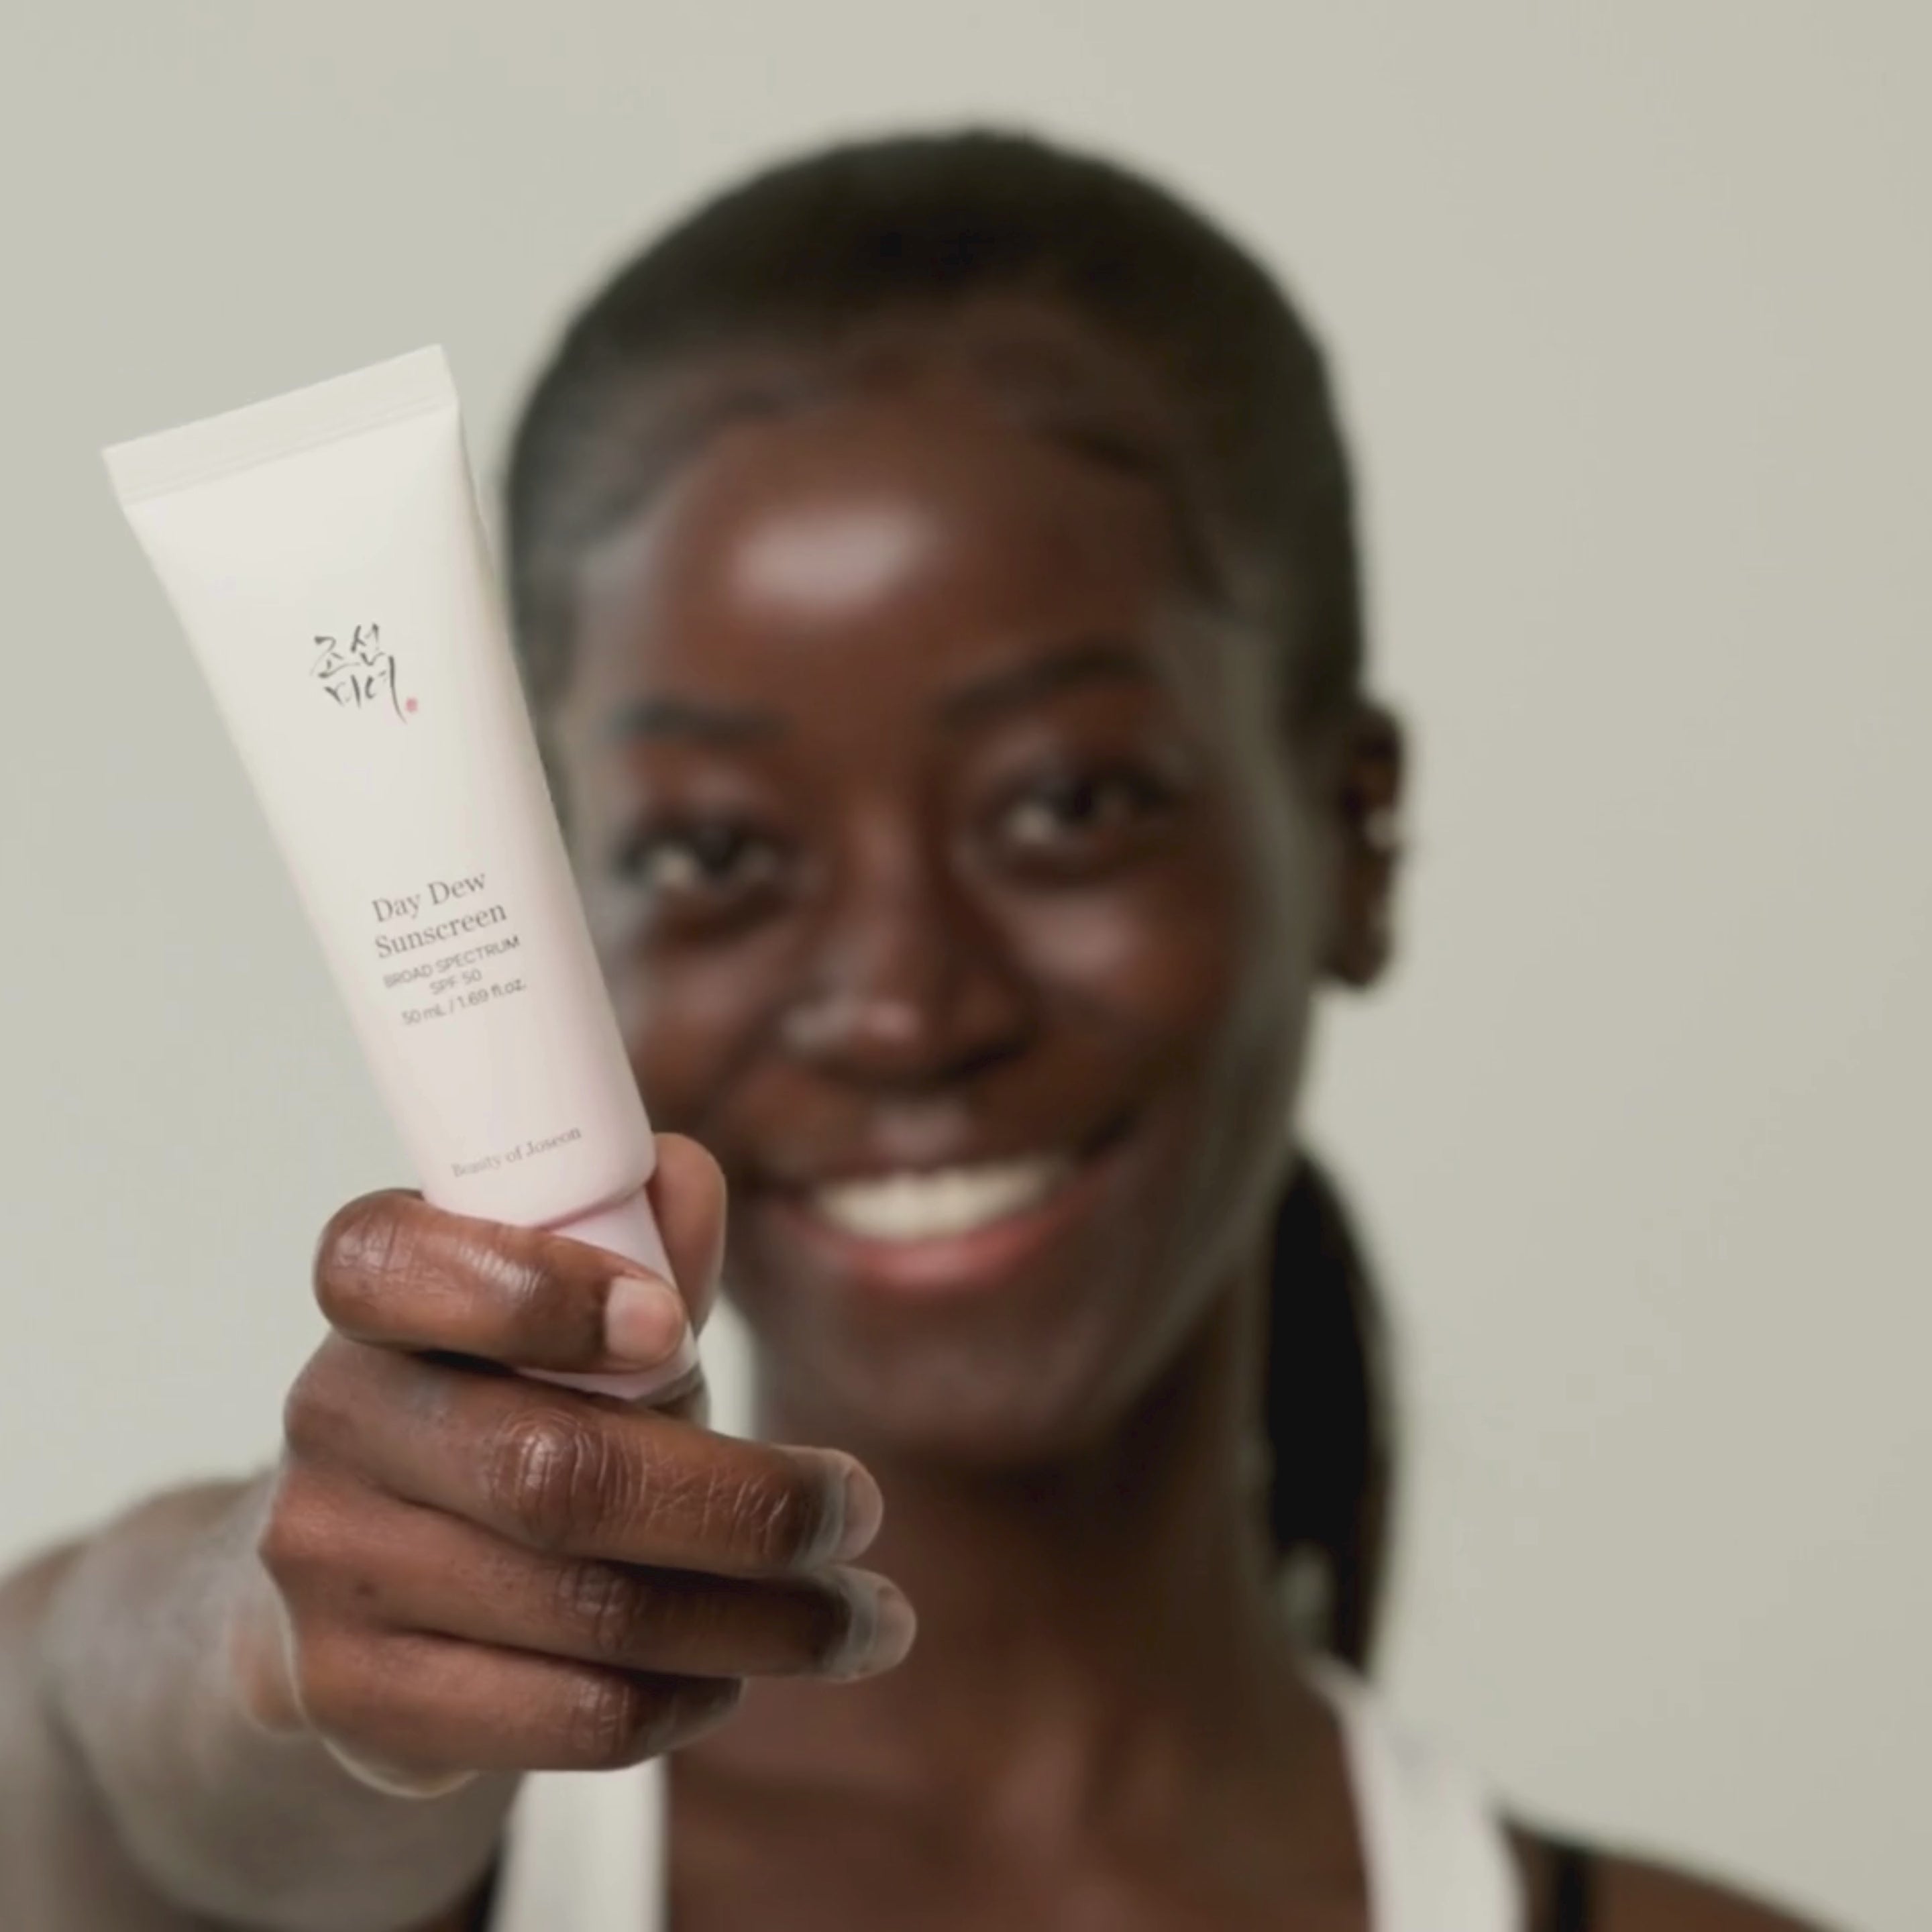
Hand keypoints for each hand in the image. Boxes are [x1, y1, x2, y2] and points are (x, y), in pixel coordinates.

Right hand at [231, 1134, 911, 1794]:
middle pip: (553, 1471)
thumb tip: (687, 1180)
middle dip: (749, 1503)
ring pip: (586, 1609)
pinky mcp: (357, 1697)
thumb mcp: (575, 1315)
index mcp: (376, 1296)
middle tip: (858, 1511)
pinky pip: (565, 1714)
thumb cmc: (514, 1407)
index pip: (393, 1262)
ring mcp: (329, 1567)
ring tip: (861, 1618)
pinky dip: (687, 1696)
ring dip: (761, 1620)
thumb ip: (640, 1242)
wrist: (367, 1588)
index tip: (671, 1325)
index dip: (536, 1289)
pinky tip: (740, 1674)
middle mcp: (331, 1420)